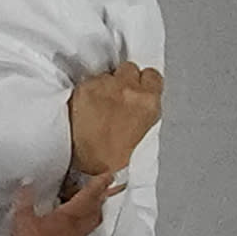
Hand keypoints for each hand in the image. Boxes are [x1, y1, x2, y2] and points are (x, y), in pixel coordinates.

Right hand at [7, 172, 122, 235]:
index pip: (89, 196)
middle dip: (99, 199)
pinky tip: (66, 235)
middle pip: (94, 212)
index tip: (108, 176)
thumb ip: (25, 201)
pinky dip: (76, 232)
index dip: (99, 184)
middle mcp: (76, 231)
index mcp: (68, 217)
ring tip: (86, 208)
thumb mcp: (22, 221)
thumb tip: (27, 184)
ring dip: (90, 215)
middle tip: (103, 191)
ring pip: (88, 227)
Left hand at [67, 61, 163, 175]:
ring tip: (98, 107)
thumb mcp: (143, 133)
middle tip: (116, 98)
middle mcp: (129, 90)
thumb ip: (144, 109)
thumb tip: (141, 98)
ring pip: (106, 75)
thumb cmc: (115, 158)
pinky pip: (88, 82)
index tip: (137, 87)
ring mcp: (105, 87)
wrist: (89, 167)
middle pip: (129, 68)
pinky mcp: (84, 88)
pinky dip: (86, 92)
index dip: (143, 82)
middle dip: (123, 80)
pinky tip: (84, 108)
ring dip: (103, 86)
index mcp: (148, 103)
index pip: (152, 75)